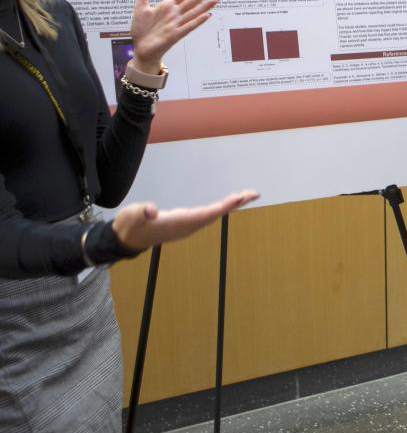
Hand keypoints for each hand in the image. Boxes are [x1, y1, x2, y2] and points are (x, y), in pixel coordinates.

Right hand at [113, 190, 258, 251]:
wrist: (126, 239)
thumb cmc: (130, 226)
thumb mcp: (133, 216)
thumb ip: (142, 212)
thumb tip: (151, 210)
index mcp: (180, 223)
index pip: (207, 214)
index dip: (224, 206)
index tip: (239, 197)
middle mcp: (188, 226)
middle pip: (217, 214)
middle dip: (235, 204)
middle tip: (254, 193)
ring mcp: (187, 226)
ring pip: (214, 215)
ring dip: (231, 205)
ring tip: (246, 195)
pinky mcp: (185, 223)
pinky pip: (209, 214)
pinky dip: (221, 207)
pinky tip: (228, 202)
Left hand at [130, 0, 218, 72]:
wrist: (140, 48)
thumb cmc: (141, 30)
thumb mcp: (140, 8)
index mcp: (167, 6)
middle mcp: (174, 14)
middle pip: (192, 1)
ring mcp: (176, 24)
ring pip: (194, 12)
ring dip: (205, 6)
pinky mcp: (175, 35)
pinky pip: (189, 26)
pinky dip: (198, 21)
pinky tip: (207, 15)